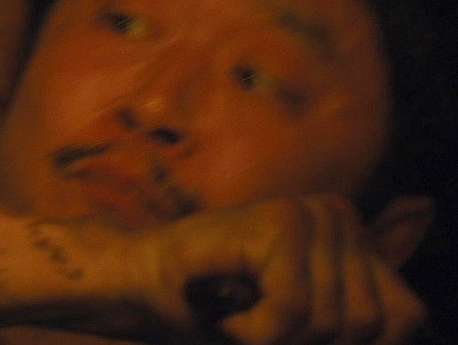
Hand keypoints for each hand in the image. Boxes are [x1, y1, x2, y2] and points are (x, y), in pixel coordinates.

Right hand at [137, 195, 425, 343]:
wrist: (145, 283)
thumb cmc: (217, 310)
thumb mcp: (304, 319)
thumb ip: (348, 313)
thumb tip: (397, 322)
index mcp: (350, 235)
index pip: (401, 317)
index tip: (294, 336)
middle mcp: (337, 214)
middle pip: (366, 323)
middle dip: (309, 344)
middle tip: (257, 328)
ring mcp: (309, 214)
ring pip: (332, 320)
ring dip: (277, 339)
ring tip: (241, 319)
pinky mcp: (278, 224)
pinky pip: (294, 309)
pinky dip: (258, 332)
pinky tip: (229, 315)